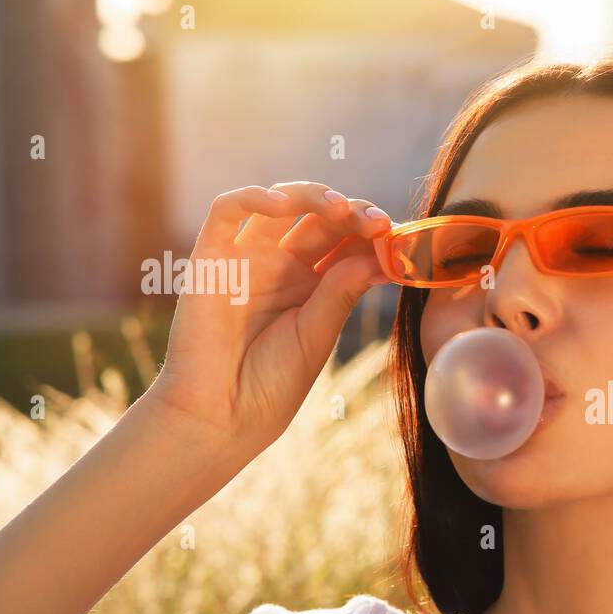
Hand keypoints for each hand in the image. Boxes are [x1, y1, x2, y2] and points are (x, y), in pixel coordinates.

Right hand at [147, 181, 390, 454]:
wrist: (220, 417)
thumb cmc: (270, 385)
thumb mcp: (316, 337)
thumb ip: (340, 294)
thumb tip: (377, 255)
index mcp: (312, 286)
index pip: (346, 243)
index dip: (372, 235)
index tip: (401, 239)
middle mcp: (281, 266)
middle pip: (320, 220)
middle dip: (352, 214)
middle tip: (379, 224)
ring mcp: (247, 258)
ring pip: (280, 203)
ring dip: (313, 196)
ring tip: (341, 210)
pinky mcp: (211, 257)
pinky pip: (226, 210)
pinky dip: (253, 197)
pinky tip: (282, 205)